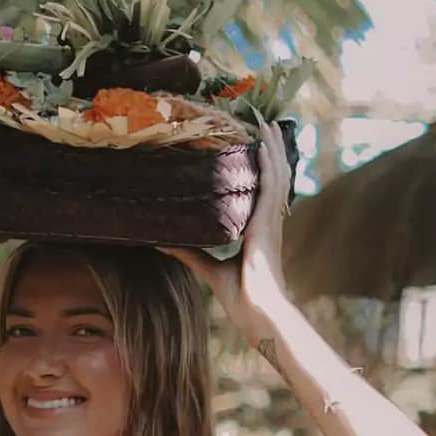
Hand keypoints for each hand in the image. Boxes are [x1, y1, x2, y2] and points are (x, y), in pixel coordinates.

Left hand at [160, 121, 292, 328]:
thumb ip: (189, 252)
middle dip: (270, 149)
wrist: (257, 312)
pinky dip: (269, 164)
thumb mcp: (209, 268)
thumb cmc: (240, 297)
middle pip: (273, 176)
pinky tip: (265, 145)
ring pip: (276, 175)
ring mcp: (270, 222)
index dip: (264, 167)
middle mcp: (268, 222)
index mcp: (259, 230)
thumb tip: (160, 241)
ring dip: (272, 148)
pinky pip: (270, 187)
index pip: (263, 191)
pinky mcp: (267, 225)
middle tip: (263, 123)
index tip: (257, 146)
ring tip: (265, 123)